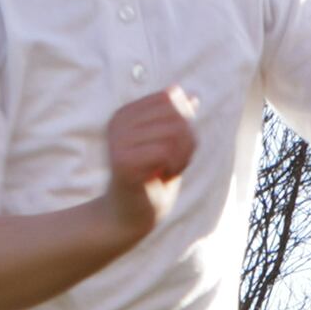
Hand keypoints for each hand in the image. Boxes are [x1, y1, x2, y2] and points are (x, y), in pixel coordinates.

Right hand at [102, 87, 200, 225]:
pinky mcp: (122, 160)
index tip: (174, 146)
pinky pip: (166, 151)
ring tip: (170, 169)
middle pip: (176, 113)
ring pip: (174, 131)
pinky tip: (163, 177)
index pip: (171, 98)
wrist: (130, 214)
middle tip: (176, 162)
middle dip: (187, 140)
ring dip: (182, 155)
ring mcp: (118, 139)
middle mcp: (118, 121)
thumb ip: (177, 120)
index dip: (185, 122)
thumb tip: (192, 95)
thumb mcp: (169, 145)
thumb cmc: (151, 179)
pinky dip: (174, 166)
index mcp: (126, 113)